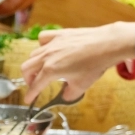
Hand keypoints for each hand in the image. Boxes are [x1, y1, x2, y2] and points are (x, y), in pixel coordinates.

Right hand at [20, 22, 134, 102]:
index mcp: (51, 70)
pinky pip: (43, 38)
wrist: (107, 44)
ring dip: (34, 64)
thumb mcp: (82, 85)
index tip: (29, 100)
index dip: (30, 95)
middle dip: (28, 79)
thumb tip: (65, 96)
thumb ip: (69, 94)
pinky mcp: (59, 34)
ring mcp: (52, 43)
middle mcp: (47, 56)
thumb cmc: (95, 64)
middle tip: (34, 84)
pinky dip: (42, 46)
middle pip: (26, 68)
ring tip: (41, 69)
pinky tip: (49, 50)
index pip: (35, 85)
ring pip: (33, 54)